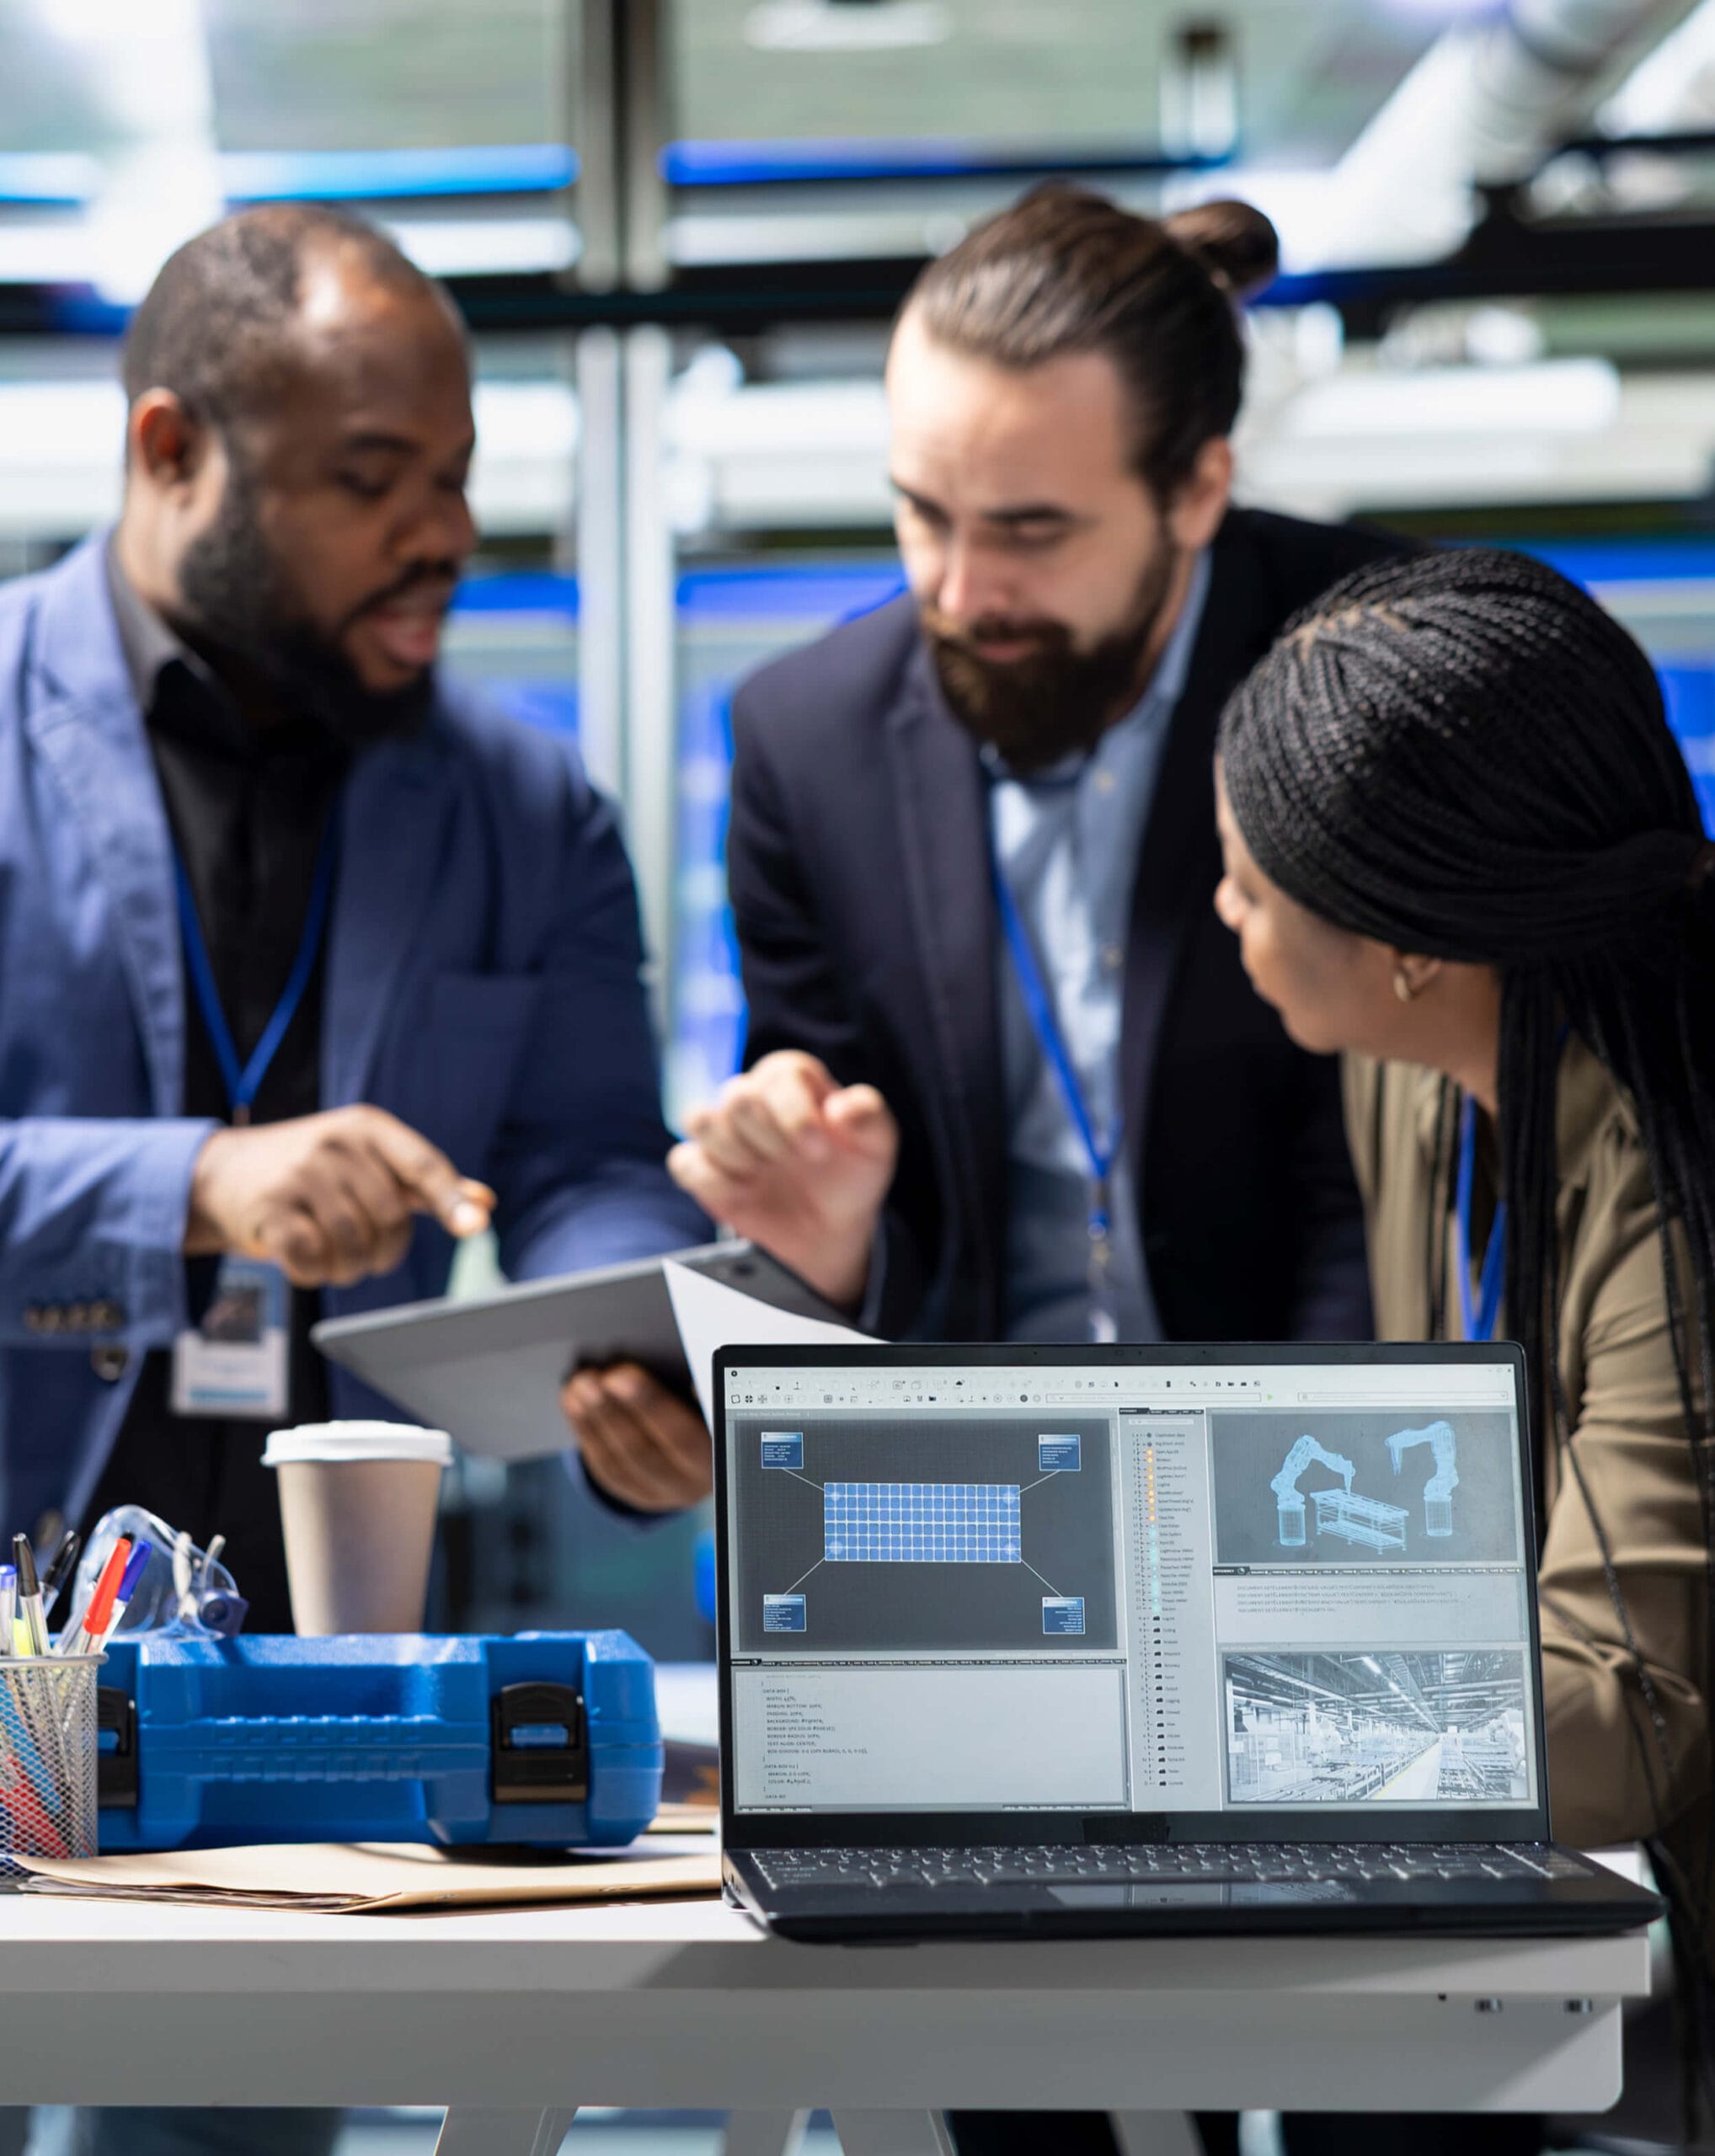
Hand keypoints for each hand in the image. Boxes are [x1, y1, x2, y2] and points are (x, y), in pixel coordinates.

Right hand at [186, 1105, 495, 1287]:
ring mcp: (299, 1173)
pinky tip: (305, 1262)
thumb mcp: (367, 1162)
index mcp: (367, 1127)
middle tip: (367, 1255)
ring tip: (335, 1259)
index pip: (422, 1165)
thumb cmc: (311, 1171)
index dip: (451, 1200)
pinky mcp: (268, 1208)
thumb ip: (423, 1184)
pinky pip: (311, 1257)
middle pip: (390, 1218)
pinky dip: (314, 1272)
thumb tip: (485, 1203)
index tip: (475, 1228)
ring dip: (349, 1268)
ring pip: (353, 1244)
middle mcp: (334, 1143)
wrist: (221, 1174)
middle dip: (385, 1251)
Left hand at [563, 1363, 712, 1511]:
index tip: (621, 1375)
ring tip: (579, 1385)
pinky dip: (587, 1432)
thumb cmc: (707, 1408)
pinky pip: (607, 1468)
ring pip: (624, 1460)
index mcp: (719, 1453)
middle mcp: (694, 1481)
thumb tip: (651, 1355)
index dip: (651, 1405)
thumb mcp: (709, 1396)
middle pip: (649, 1449)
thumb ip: (692, 1382)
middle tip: (594, 1378)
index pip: (686, 1435)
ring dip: (596, 1418)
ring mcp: (663, 1493)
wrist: (706, 1451)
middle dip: (616, 1409)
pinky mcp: (638, 1494)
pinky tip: (574, 1405)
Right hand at [667, 1051, 897, 1308]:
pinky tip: (744, 1193)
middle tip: (793, 1164)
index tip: (819, 1153)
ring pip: (700, 1120)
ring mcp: (723, 1131)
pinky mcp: (703, 1166)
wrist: (830, 1226)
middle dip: (769, 1139)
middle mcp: (753, 1097)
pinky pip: (685, 1162)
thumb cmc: (851, 1174)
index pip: (778, 1076)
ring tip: (763, 1175)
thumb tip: (840, 1108)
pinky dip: (714, 1182)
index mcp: (793, 1080)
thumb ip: (869, 1117)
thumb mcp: (877, 1145)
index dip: (796, 1115)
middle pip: (737, 1096)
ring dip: (736, 1154)